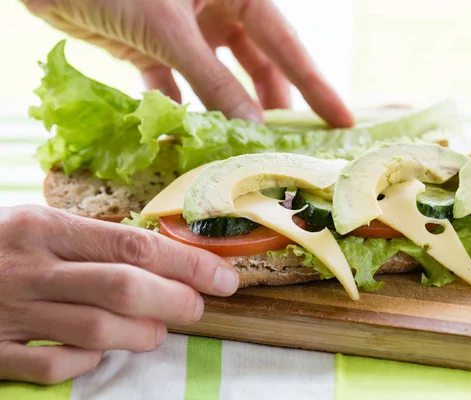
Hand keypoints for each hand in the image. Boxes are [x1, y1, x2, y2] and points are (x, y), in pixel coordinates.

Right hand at [0, 205, 238, 383]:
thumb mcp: (35, 226)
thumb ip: (91, 242)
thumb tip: (161, 262)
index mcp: (44, 228)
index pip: (135, 245)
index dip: (188, 263)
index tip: (223, 277)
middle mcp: (28, 268)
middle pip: (124, 288)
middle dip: (176, 301)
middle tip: (198, 307)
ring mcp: (7, 313)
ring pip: (96, 332)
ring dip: (141, 335)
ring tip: (158, 332)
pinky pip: (51, 367)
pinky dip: (86, 363)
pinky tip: (99, 353)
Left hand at [22, 0, 353, 126]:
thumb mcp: (170, 30)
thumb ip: (213, 79)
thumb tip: (254, 125)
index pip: (286, 44)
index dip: (315, 84)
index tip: (342, 118)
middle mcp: (215, 9)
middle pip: (257, 66)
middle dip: (272, 104)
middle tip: (291, 145)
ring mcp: (186, 30)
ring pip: (219, 80)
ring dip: (228, 112)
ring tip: (244, 147)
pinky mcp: (153, 47)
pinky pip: (177, 85)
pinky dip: (182, 110)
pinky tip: (189, 137)